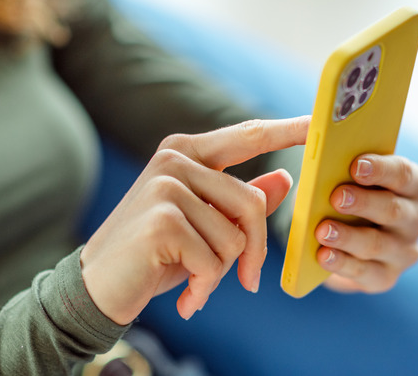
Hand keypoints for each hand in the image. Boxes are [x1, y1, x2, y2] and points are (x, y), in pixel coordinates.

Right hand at [80, 117, 308, 323]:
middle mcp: (175, 159)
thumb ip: (241, 201)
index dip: (287, 130)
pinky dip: (205, 286)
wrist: (97, 288)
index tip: (320, 121)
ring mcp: (166, 186)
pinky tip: (186, 295)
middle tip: (246, 281)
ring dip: (221, 272)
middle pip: (253, 203)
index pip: (248, 136)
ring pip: (235, 236)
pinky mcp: (162, 220)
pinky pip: (214, 259)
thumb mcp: (205, 227)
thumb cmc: (156, 255)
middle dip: (253, 251)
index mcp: (187, 152)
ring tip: (193, 281)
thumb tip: (285, 177)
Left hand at [316, 154, 417, 292]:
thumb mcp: (348, 179)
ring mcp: (404, 251)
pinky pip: (364, 271)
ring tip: (322, 231)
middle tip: (336, 197)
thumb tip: (321, 171)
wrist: (344, 239)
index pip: (404, 174)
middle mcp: (416, 218)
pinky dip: (341, 263)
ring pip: (377, 243)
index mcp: (413, 185)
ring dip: (348, 237)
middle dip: (363, 203)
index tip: (356, 166)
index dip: (380, 169)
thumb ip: (342, 170)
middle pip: (393, 209)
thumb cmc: (348, 196)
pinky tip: (323, 256)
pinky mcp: (386, 277)